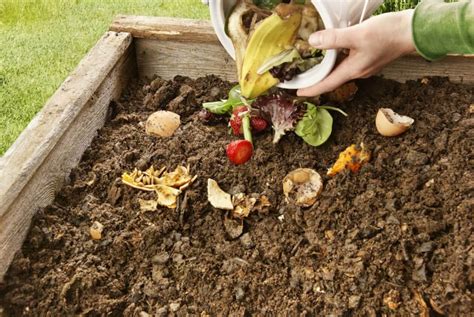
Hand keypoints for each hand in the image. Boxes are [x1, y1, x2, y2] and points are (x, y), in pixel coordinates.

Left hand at [297, 10, 414, 96]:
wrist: (415, 31)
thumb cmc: (389, 33)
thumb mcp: (358, 34)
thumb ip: (334, 39)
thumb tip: (313, 41)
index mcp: (353, 70)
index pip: (327, 84)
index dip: (311, 89)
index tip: (297, 92)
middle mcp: (358, 71)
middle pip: (332, 78)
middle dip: (316, 78)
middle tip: (300, 76)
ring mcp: (365, 65)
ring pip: (340, 69)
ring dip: (326, 67)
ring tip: (311, 63)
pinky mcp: (370, 57)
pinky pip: (348, 61)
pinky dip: (337, 57)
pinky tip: (332, 48)